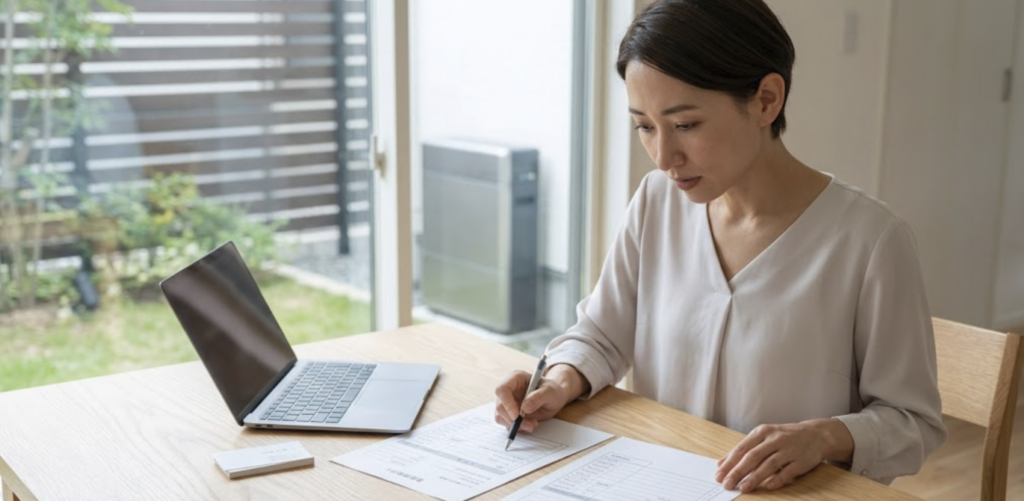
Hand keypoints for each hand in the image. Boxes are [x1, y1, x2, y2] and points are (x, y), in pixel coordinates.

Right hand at [493, 364, 586, 432]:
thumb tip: (524, 408)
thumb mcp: (550, 391)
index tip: (516, 416)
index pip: (502, 389)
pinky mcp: (509, 414)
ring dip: (515, 425)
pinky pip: (506, 424)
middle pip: (500, 406)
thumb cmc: (552, 390)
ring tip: (533, 424)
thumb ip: (538, 397)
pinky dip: (517, 428)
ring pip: (501, 417)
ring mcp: (507, 402)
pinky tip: (530, 425)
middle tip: (529, 425)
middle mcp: (508, 390)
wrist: (555, 398)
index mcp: (515, 378)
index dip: (506, 403)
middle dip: (512, 419)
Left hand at [715, 419, 851, 492]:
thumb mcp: (762, 437)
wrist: (815, 435)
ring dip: (755, 477)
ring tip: (743, 488)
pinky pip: (788, 471)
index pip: (742, 448)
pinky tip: (768, 487)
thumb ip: (743, 450)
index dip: (730, 463)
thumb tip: (721, 463)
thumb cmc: (783, 437)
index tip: (719, 475)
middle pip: (753, 456)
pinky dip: (778, 479)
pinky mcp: (801, 461)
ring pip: (769, 464)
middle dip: (738, 471)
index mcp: (762, 432)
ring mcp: (789, 449)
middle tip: (727, 484)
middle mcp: (775, 439)